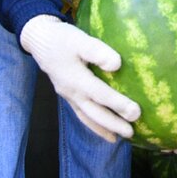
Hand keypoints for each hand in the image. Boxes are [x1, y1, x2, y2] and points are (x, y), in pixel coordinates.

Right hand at [20, 15, 140, 141]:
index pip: (101, 95)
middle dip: (113, 124)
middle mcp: (72, 92)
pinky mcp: (67, 94)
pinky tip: (101, 128)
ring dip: (102, 128)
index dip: (119, 104)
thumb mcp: (80, 40)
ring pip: (86, 117)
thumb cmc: (62, 38)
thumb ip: (98, 52)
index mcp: (76, 80)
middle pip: (94, 113)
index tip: (136, 113)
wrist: (40, 39)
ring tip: (117, 139)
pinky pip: (81, 114)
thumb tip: (117, 65)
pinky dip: (92, 123)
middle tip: (131, 133)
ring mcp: (68, 95)